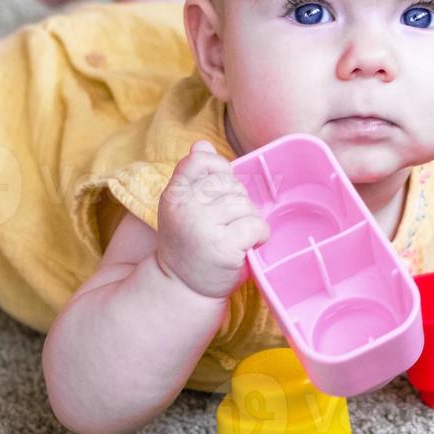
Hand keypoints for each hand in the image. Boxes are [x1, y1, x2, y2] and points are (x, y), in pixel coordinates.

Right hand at [155, 141, 268, 298]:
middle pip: (229, 184)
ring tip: (236, 237)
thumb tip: (202, 145)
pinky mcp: (224, 246)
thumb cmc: (189, 245)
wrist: (182, 288)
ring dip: (248, 220)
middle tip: (225, 225)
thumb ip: (193, 176)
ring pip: (245, 204)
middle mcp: (185, 208)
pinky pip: (256, 224)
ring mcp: (203, 226)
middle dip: (236, 202)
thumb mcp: (183, 207)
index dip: (218, 170)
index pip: (200, 161)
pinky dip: (260, 235)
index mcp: (173, 195)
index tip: (220, 192)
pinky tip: (249, 245)